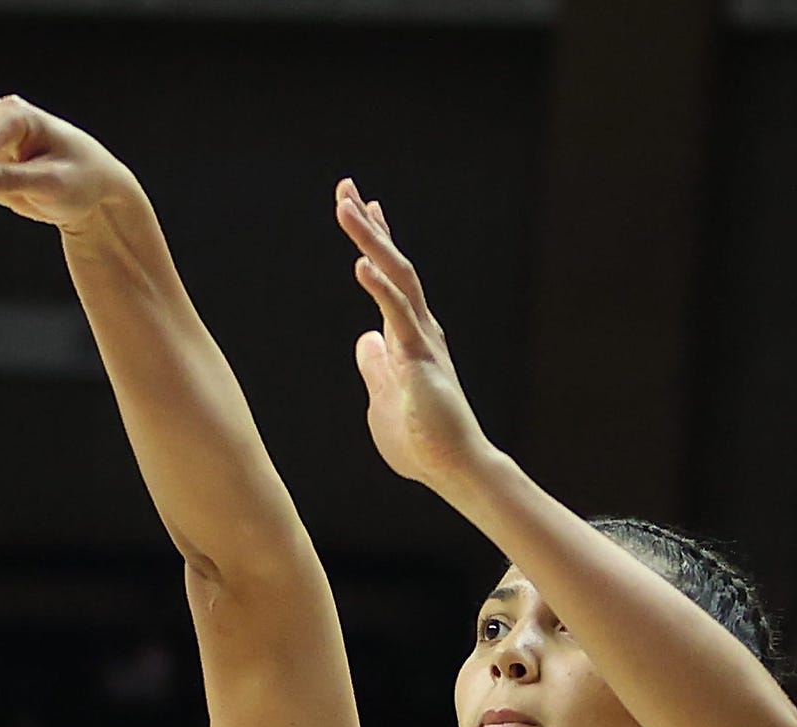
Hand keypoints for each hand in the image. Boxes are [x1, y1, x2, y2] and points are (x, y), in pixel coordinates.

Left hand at [333, 177, 492, 489]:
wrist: (450, 468)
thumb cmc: (420, 442)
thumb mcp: (382, 398)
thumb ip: (374, 368)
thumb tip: (364, 343)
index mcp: (406, 337)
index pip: (388, 278)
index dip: (375, 241)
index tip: (360, 206)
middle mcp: (418, 329)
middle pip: (393, 264)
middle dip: (368, 225)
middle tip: (345, 188)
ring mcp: (422, 340)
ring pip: (397, 277)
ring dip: (371, 240)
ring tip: (347, 208)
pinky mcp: (421, 358)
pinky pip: (399, 315)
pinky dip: (381, 287)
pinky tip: (362, 263)